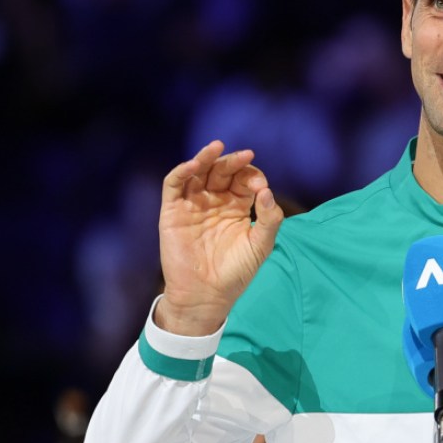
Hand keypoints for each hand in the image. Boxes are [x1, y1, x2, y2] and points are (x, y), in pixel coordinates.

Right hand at [155, 140, 283, 335]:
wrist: (207, 295)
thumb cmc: (236, 273)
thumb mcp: (261, 246)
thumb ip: (270, 220)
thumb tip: (268, 192)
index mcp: (237, 207)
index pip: (244, 180)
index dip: (252, 176)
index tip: (260, 186)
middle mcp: (215, 201)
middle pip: (222, 171)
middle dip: (233, 162)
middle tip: (245, 156)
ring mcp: (193, 204)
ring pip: (198, 172)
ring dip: (206, 158)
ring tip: (218, 148)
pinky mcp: (172, 211)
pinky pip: (174, 185)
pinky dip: (182, 171)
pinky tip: (194, 164)